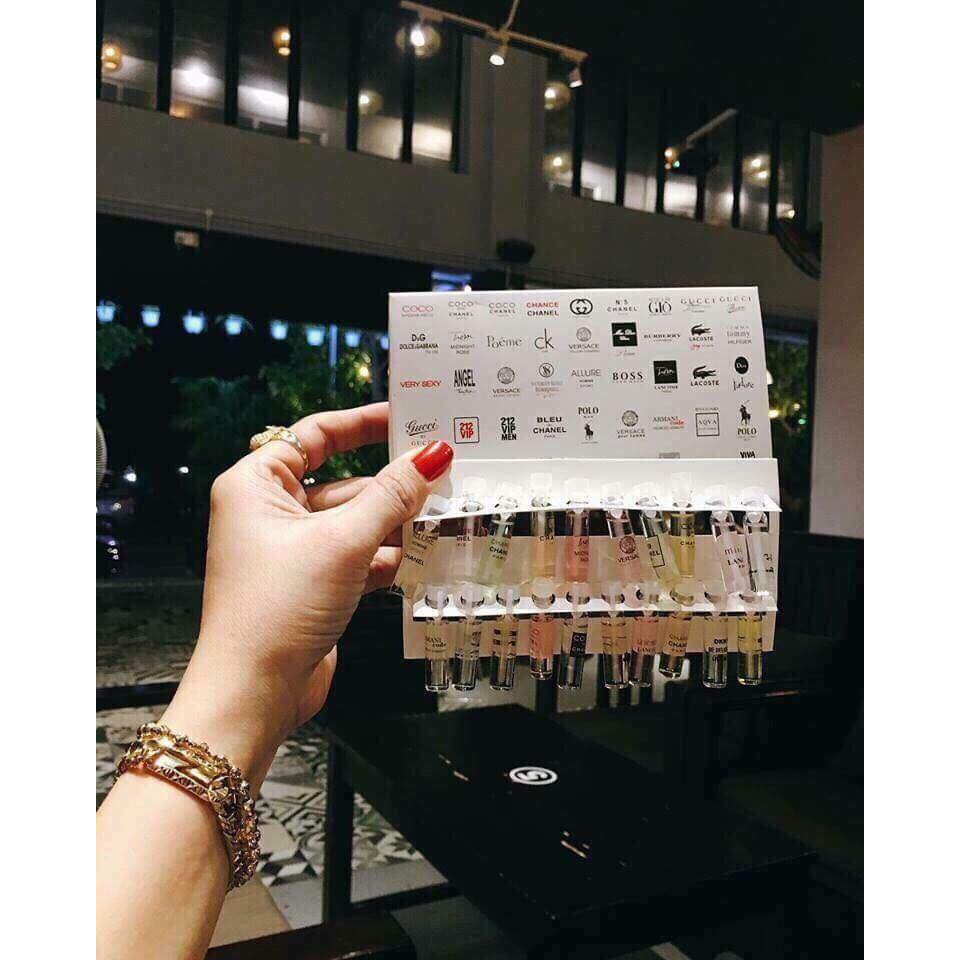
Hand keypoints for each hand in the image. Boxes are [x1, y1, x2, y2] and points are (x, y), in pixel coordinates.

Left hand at [160, 402, 452, 789]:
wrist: (255, 692)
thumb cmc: (276, 608)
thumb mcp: (343, 541)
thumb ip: (392, 495)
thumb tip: (431, 454)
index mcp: (257, 486)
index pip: (315, 435)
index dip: (361, 424)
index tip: (405, 416)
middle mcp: (271, 514)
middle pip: (342, 481)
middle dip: (389, 484)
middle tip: (440, 473)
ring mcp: (293, 552)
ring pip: (354, 522)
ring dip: (393, 524)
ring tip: (440, 516)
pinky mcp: (312, 584)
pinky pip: (355, 556)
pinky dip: (384, 558)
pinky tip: (417, 558)